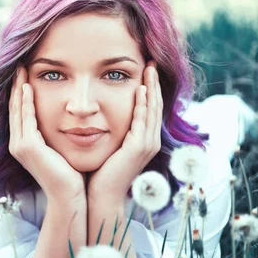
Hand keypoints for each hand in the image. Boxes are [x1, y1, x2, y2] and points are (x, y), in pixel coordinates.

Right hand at [9, 65, 85, 201]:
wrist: (70, 196)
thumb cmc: (71, 175)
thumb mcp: (60, 149)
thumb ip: (56, 134)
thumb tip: (66, 119)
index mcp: (25, 144)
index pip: (20, 112)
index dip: (21, 92)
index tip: (25, 74)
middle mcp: (18, 144)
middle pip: (14, 108)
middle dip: (16, 86)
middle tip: (19, 65)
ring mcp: (20, 146)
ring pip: (17, 110)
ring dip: (18, 89)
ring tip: (21, 70)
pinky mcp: (27, 147)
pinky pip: (25, 118)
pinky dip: (25, 102)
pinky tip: (28, 87)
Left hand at [87, 60, 162, 202]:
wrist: (101, 195)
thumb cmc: (101, 171)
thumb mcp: (110, 144)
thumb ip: (113, 129)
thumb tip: (101, 112)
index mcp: (144, 139)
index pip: (150, 108)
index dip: (150, 87)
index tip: (146, 69)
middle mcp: (150, 141)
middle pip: (155, 104)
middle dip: (154, 82)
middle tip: (151, 62)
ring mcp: (147, 144)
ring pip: (152, 109)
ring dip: (151, 87)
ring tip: (149, 68)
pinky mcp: (138, 148)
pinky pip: (142, 120)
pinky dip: (143, 104)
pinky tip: (142, 89)